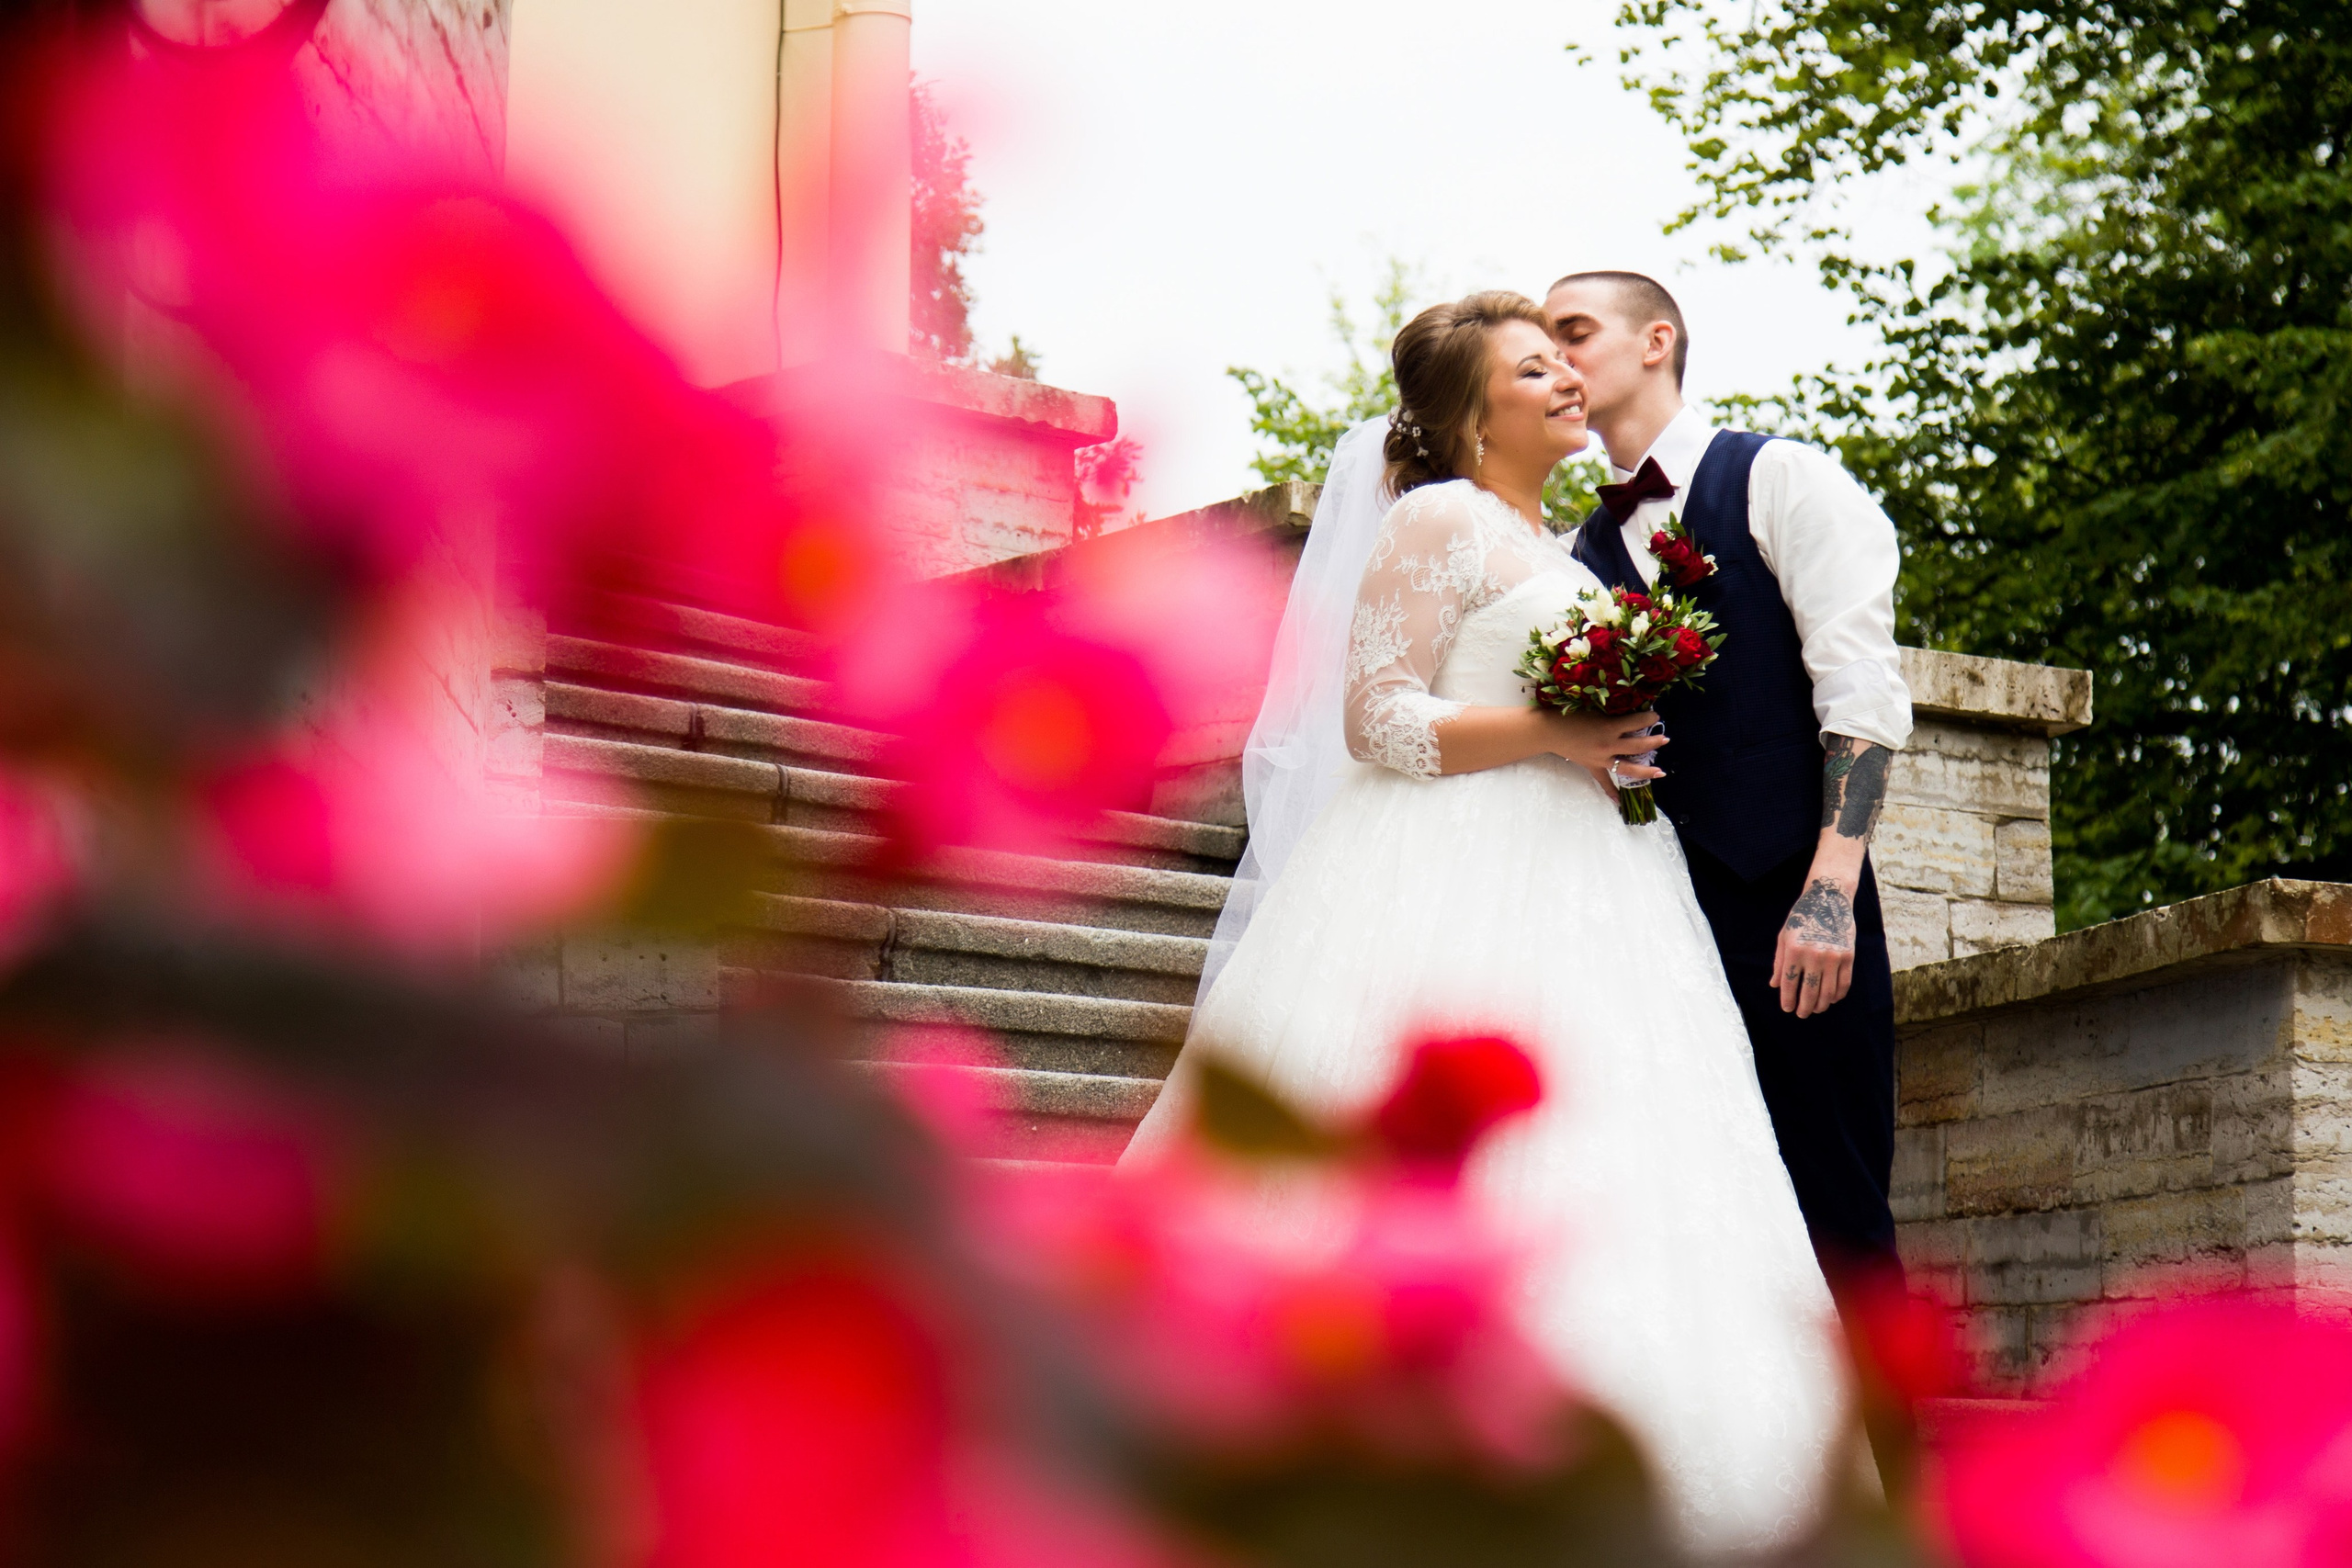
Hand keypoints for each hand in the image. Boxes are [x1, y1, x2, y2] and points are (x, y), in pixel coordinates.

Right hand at [1545, 710, 1667, 785]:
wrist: (1548, 730)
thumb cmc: (1568, 714)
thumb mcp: (1593, 708)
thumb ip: (1611, 712)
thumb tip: (1629, 712)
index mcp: (1609, 727)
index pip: (1636, 722)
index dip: (1649, 717)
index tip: (1656, 715)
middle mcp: (1609, 745)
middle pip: (1638, 746)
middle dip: (1654, 742)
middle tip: (1665, 739)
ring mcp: (1601, 759)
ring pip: (1628, 768)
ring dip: (1645, 770)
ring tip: (1660, 772)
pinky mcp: (1593, 766)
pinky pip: (1604, 782)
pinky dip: (1611, 791)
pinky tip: (1620, 802)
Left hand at [1772, 873, 1856, 1017]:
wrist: (1829, 899)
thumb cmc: (1802, 917)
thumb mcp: (1784, 936)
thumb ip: (1779, 962)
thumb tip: (1775, 985)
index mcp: (1794, 950)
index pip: (1790, 983)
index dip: (1788, 999)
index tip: (1787, 1009)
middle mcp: (1814, 955)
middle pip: (1810, 991)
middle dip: (1804, 1007)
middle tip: (1802, 1014)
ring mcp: (1833, 957)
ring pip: (1828, 992)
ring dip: (1821, 1005)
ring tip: (1816, 1009)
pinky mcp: (1848, 956)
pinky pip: (1844, 983)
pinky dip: (1838, 995)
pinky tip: (1832, 999)